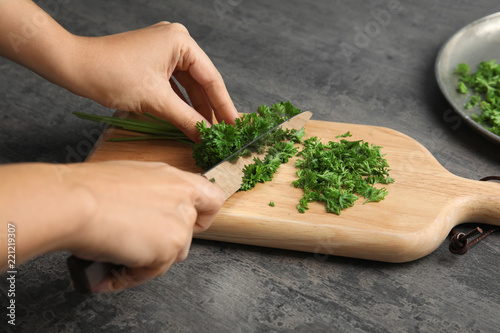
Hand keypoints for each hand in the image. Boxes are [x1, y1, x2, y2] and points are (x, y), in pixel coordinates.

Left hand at [0, 0, 237, 141]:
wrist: (75, 67)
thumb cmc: (112, 75)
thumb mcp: (155, 100)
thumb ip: (186, 119)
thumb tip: (207, 135)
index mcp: (181, 41)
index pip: (211, 78)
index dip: (224, 105)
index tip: (235, 126)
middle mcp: (176, 41)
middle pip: (201, 81)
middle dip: (210, 108)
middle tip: (224, 132)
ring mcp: (164, 50)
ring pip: (188, 85)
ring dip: (195, 107)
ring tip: (208, 130)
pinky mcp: (153, 61)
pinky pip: (174, 84)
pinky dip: (181, 102)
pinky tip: (188, 120)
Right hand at [65, 161, 224, 291]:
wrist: (76, 202)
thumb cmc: (89, 187)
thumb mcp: (130, 178)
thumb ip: (151, 194)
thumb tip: (144, 211)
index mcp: (174, 179)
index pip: (211, 198)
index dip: (204, 214)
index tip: (191, 222)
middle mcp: (183, 200)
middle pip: (187, 233)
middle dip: (163, 242)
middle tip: (138, 244)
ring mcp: (179, 226)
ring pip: (171, 255)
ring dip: (147, 260)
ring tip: (117, 256)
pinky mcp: (168, 249)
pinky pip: (152, 271)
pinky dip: (130, 275)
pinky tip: (111, 270)